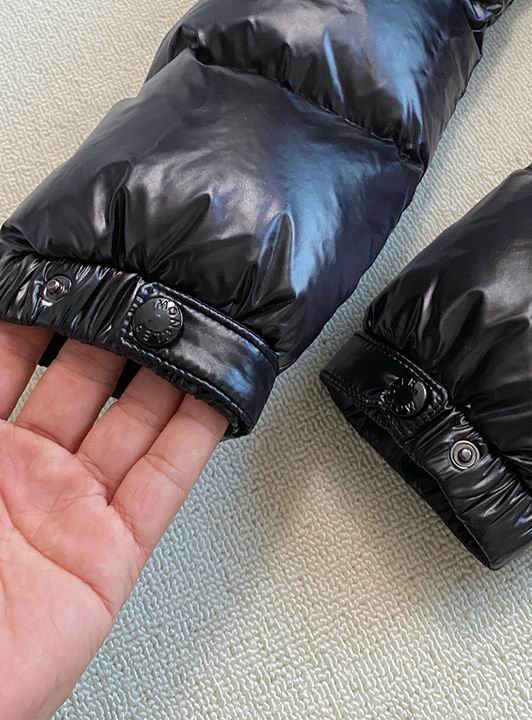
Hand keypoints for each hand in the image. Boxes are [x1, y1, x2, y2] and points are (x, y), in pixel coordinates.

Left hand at [0, 322, 226, 719]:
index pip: (16, 359)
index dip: (48, 316)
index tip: (78, 274)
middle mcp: (26, 473)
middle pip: (86, 384)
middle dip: (117, 336)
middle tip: (147, 290)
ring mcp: (73, 509)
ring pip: (135, 426)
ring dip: (166, 378)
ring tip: (193, 329)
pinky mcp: (112, 554)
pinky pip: (163, 484)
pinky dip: (195, 439)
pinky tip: (214, 398)